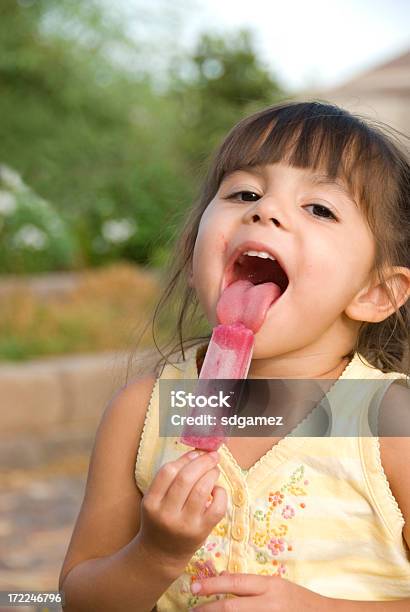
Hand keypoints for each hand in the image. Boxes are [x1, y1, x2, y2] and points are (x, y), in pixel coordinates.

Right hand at [137, 449, 226, 571]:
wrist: (161, 555)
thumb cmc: (160, 520)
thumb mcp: (155, 499)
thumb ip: (170, 478)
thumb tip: (197, 454)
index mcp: (151, 502)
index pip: (168, 472)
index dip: (185, 458)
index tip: (197, 453)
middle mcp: (166, 514)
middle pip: (186, 478)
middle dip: (203, 462)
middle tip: (212, 456)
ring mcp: (184, 525)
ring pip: (202, 490)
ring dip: (212, 475)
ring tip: (214, 471)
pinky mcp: (201, 533)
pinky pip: (217, 508)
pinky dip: (221, 493)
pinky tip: (217, 490)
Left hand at [189, 571, 324, 610]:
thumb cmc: (297, 600)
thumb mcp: (275, 586)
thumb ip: (251, 585)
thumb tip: (222, 579)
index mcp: (269, 586)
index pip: (235, 583)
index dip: (212, 585)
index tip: (194, 587)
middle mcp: (269, 604)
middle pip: (231, 607)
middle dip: (208, 609)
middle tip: (192, 610)